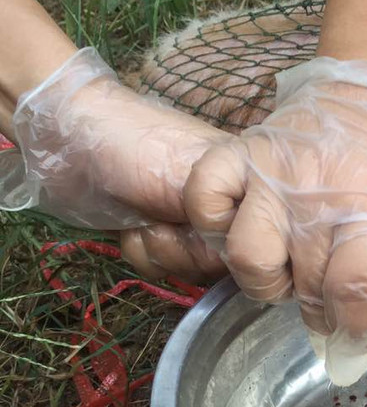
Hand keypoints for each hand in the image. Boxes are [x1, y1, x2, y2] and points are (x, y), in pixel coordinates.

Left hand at [0, 47, 230, 279]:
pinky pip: (160, 268)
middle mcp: (222, 208)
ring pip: (191, 269)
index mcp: (241, 185)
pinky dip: (139, 252)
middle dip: (185, 250)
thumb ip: (228, 219)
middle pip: (223, 262)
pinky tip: (128, 227)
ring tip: (141, 219)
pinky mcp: (156, 235)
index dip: (228, 247)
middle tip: (162, 220)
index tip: (202, 228)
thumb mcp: (191, 177)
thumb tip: (252, 257)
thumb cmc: (135, 145)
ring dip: (158, 250)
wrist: (68, 137)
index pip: (257, 239)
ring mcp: (188, 224)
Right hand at [183, 58, 366, 385]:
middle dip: (320, 314)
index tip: (355, 343)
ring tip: (287, 275)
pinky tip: (241, 229)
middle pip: (304, 284)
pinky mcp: (241, 153)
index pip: (352, 290)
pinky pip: (205, 199)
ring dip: (267, 282)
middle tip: (329, 311)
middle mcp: (316, 196)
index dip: (354, 329)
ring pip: (248, 256)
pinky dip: (213, 223)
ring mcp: (272, 174)